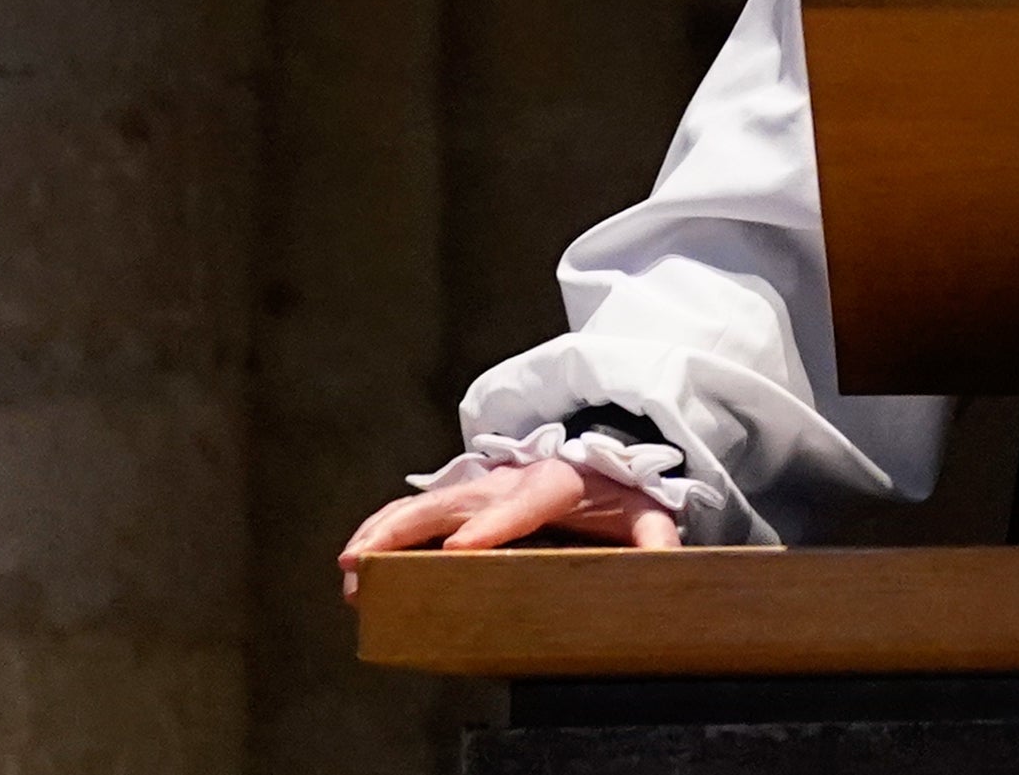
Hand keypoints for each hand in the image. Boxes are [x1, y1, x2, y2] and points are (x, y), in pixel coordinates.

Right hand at [337, 461, 677, 600]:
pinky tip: (358, 559)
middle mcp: (511, 481)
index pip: (524, 503)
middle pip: (455, 503)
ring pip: (424, 505)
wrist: (603, 451)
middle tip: (368, 562)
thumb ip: (656, 535)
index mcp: (558, 482)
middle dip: (408, 532)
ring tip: (350, 566)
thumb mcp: (645, 509)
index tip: (461, 551)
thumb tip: (668, 563)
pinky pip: (417, 511)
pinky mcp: (465, 498)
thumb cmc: (617, 489)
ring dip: (383, 533)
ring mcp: (482, 487)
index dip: (492, 527)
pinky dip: (384, 531)